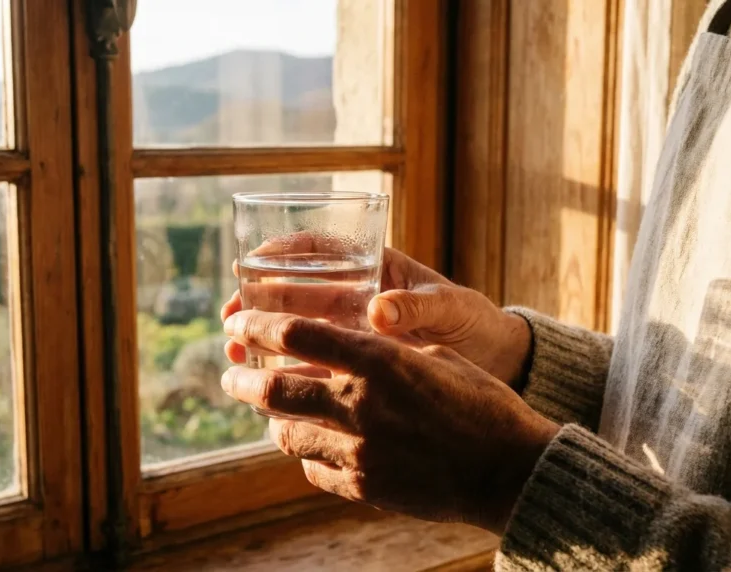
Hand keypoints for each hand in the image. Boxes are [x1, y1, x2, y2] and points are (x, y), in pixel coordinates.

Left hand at [220, 310, 559, 533]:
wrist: (511, 471)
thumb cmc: (482, 405)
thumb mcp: (434, 358)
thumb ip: (383, 352)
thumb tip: (348, 342)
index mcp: (377, 362)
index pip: (295, 334)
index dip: (258, 324)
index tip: (240, 322)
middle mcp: (359, 404)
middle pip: (274, 388)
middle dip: (243, 378)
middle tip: (231, 374)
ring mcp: (357, 451)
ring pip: (285, 433)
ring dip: (270, 419)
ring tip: (267, 412)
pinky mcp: (363, 487)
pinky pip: (314, 469)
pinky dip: (306, 455)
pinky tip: (311, 446)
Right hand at [221, 244, 531, 387]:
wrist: (499, 365)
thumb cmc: (475, 324)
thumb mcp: (452, 308)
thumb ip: (417, 305)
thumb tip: (379, 311)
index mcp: (376, 268)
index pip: (320, 249)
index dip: (282, 251)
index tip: (251, 260)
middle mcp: (356, 297)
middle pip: (295, 292)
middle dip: (258, 301)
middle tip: (231, 316)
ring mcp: (353, 333)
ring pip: (297, 331)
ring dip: (263, 338)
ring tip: (235, 351)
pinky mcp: (356, 366)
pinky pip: (314, 365)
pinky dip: (288, 372)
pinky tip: (264, 383)